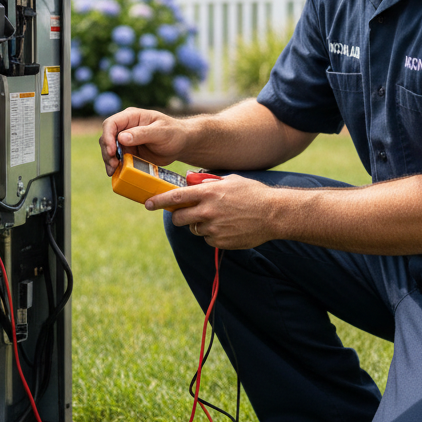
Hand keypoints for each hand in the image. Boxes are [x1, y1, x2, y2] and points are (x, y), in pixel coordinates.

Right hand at [99, 107, 186, 176]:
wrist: (181, 144)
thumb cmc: (174, 133)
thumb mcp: (161, 132)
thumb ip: (142, 134)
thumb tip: (121, 138)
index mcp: (132, 117)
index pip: (111, 124)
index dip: (107, 137)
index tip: (112, 151)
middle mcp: (126, 127)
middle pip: (106, 138)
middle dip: (107, 151)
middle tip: (113, 165)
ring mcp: (126, 140)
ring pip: (109, 150)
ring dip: (108, 160)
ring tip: (113, 170)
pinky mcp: (129, 152)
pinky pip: (117, 159)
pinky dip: (115, 166)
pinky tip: (115, 173)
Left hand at [145, 174, 278, 249]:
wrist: (273, 214)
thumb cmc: (253, 193)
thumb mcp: (230, 180)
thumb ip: (209, 181)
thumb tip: (192, 179)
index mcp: (208, 192)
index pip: (175, 197)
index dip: (159, 201)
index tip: (148, 204)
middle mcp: (207, 211)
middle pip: (180, 218)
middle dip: (180, 216)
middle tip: (187, 213)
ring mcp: (213, 228)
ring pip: (195, 229)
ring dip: (200, 224)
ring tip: (219, 217)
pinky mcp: (220, 241)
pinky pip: (207, 239)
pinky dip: (213, 234)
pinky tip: (228, 227)